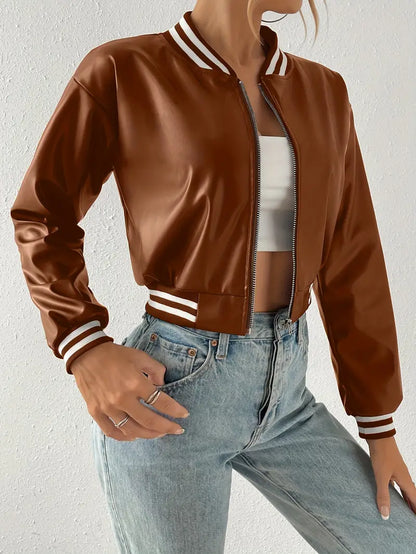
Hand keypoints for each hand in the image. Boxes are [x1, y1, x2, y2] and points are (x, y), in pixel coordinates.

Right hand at [70, 341, 189, 440]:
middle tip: (177, 430)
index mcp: (135, 382)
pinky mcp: (96, 412)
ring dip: (149, 434)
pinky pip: (112, 432)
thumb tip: (163, 386)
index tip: (184, 415)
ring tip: (159, 433)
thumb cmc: (115, 355)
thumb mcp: (140, 356)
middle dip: (167, 427)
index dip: (175, 410)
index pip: (161, 402)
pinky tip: (135, 435)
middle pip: (149, 421)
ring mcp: (108, 407)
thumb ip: (156, 370)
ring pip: (132, 430)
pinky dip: (125, 437)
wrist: (86, 354)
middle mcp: (122, 398)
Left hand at [366, 435, 415, 519]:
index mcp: (406, 481)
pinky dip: (397, 492)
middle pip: (411, 496)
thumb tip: (385, 515)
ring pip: (404, 490)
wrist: (379, 437)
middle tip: (412, 519)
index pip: (415, 501)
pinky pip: (397, 484)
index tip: (415, 520)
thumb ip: (383, 495)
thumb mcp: (381, 477)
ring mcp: (398, 472)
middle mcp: (404, 477)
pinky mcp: (390, 468)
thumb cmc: (382, 455)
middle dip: (413, 508)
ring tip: (406, 511)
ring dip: (406, 501)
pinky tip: (392, 493)